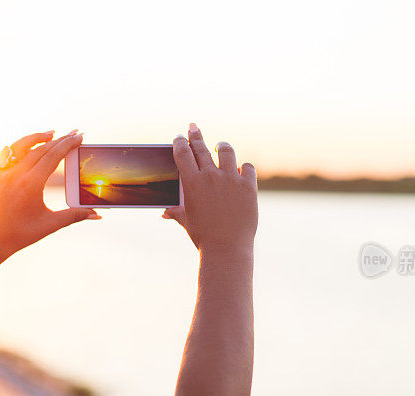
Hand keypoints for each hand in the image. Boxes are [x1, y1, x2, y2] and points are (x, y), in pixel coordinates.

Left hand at [0, 130, 98, 261]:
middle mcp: (16, 174)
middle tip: (73, 133)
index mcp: (31, 184)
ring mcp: (3, 173)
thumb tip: (96, 214)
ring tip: (51, 133)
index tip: (79, 137)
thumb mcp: (50, 224)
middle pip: (41, 149)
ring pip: (21, 146)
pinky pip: (6, 154)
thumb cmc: (21, 234)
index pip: (53, 156)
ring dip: (37, 137)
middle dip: (60, 140)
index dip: (68, 145)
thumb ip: (75, 216)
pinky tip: (27, 145)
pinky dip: (18, 146)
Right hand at [163, 123, 257, 252]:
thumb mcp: (187, 222)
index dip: (180, 142)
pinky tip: (241, 170)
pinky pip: (247, 168)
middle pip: (201, 148)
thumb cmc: (203, 236)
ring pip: (227, 152)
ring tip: (220, 147)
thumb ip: (176, 212)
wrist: (227, 248)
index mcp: (192, 183)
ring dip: (222, 147)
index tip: (180, 137)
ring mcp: (231, 180)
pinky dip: (243, 168)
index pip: (183, 153)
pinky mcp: (248, 186)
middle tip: (193, 127)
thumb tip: (165, 213)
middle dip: (196, 135)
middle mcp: (211, 176)